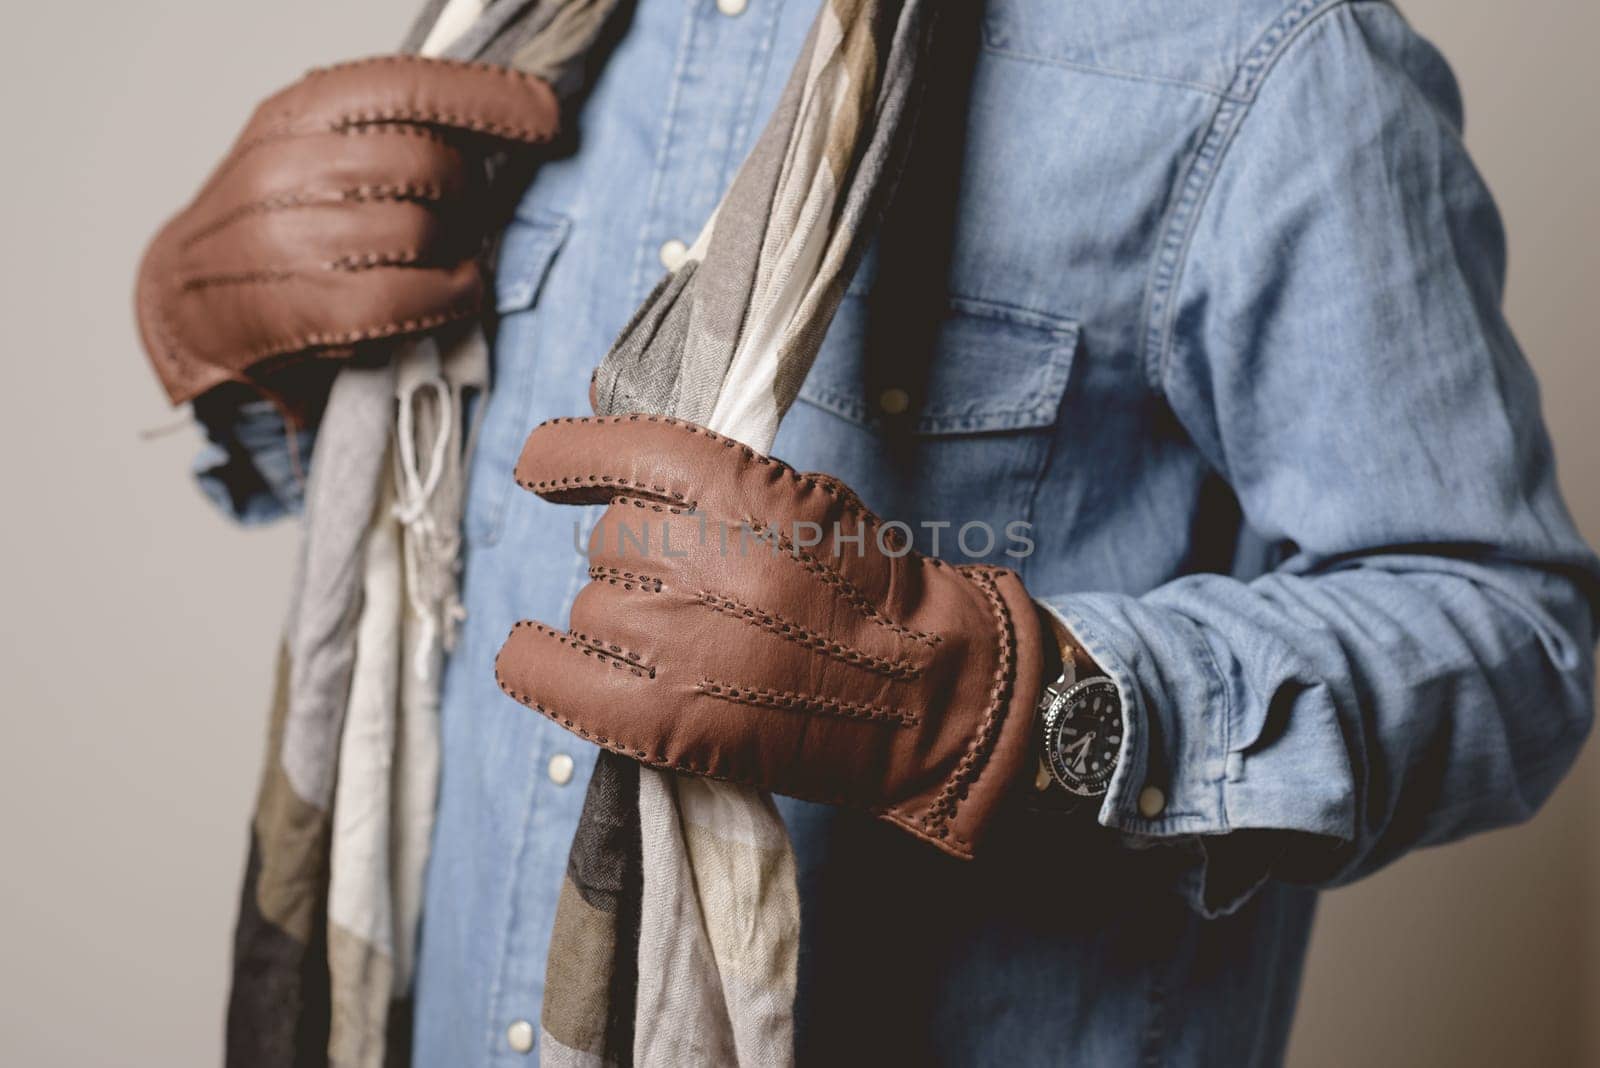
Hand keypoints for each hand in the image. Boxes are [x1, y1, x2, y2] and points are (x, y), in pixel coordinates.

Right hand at [135, 55, 559, 413]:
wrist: (186, 303)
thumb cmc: (281, 224)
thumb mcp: (326, 153)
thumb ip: (401, 134)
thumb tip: (512, 122)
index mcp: (299, 112)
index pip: (405, 86)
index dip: (487, 99)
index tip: (548, 116)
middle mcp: (281, 166)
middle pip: (421, 162)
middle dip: (469, 193)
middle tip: (469, 215)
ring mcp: (275, 239)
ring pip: (414, 232)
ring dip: (458, 254)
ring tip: (455, 262)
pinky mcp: (283, 311)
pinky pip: (393, 300)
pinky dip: (445, 299)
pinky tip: (455, 294)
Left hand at [494, 416, 1046, 858]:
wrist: (927, 692)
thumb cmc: (872, 591)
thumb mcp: (805, 499)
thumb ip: (717, 483)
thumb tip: (617, 474)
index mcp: (736, 487)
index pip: (614, 450)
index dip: (566, 458)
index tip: (542, 468)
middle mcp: (695, 556)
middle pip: (609, 542)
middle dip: (643, 561)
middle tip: (703, 592)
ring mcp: (673, 639)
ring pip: (590, 605)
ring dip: (623, 617)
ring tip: (691, 643)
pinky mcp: (662, 717)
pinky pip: (550, 674)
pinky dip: (535, 662)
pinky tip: (533, 654)